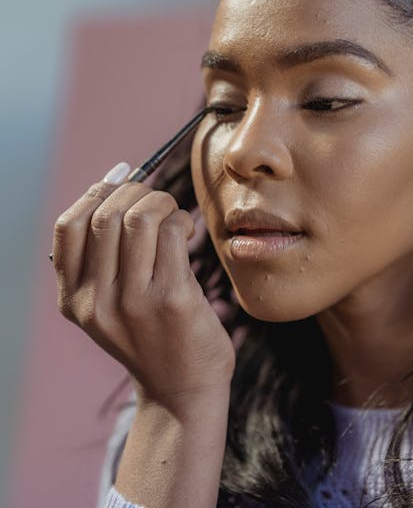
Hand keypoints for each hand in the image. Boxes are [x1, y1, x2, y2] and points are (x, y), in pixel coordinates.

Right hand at [51, 162, 235, 414]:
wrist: (182, 391)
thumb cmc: (150, 336)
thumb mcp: (107, 306)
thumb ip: (102, 260)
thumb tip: (115, 186)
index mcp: (74, 299)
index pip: (69, 227)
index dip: (94, 193)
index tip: (119, 178)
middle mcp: (97, 301)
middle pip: (106, 215)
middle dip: (136, 191)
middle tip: (155, 198)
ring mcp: (134, 301)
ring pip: (140, 218)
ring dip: (162, 202)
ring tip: (172, 213)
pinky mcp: (173, 299)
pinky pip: (173, 233)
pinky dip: (181, 219)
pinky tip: (187, 230)